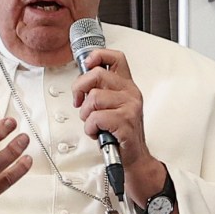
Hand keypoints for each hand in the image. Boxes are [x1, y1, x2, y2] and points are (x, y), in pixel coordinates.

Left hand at [74, 47, 163, 199]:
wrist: (134, 158)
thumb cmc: (119, 133)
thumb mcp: (113, 106)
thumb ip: (101, 91)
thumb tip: (81, 82)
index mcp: (127, 86)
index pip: (116, 57)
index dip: (98, 55)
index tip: (87, 64)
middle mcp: (131, 93)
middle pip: (97, 75)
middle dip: (80, 89)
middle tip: (80, 103)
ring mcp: (130, 107)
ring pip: (93, 98)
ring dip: (86, 114)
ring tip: (93, 123)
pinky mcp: (125, 123)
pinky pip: (96, 118)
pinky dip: (91, 128)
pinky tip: (98, 133)